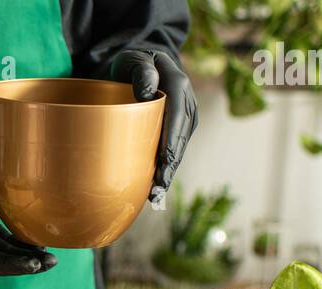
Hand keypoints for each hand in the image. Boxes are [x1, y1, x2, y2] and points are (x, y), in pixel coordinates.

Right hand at [0, 146, 55, 275]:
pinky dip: (20, 243)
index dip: (11, 264)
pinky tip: (38, 244)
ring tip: (52, 258)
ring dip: (28, 257)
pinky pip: (4, 238)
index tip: (32, 264)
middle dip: (27, 264)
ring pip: (6, 252)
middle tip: (52, 263)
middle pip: (3, 262)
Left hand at [107, 49, 197, 202]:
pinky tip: (157, 187)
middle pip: (181, 136)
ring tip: (156, 195)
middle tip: (157, 188)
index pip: (178, 113)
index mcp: (178, 83)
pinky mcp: (179, 128)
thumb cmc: (133, 62)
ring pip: (180, 147)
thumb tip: (147, 92)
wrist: (143, 64)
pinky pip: (175, 150)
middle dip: (171, 163)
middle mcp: (188, 102)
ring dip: (170, 171)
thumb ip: (141, 70)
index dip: (173, 137)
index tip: (165, 158)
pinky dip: (168, 168)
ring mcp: (186, 116)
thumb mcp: (133, 59)